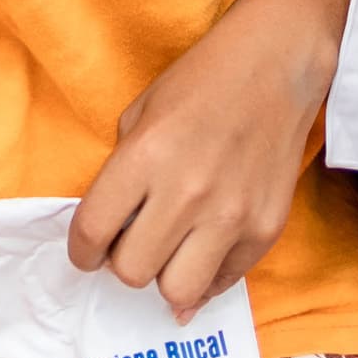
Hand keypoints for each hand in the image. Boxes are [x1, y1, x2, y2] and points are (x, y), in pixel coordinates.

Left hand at [67, 0, 333, 316]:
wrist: (276, 65)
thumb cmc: (201, 81)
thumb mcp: (140, 114)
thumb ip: (121, 174)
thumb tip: (115, 236)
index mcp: (146, 156)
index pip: (92, 231)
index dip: (81, 251)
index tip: (87, 251)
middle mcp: (188, 192)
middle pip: (132, 271)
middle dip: (122, 262)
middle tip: (131, 242)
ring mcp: (232, 216)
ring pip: (178, 292)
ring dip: (165, 277)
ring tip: (168, 251)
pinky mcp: (266, 230)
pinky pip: (224, 283)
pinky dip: (205, 277)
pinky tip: (200, 254)